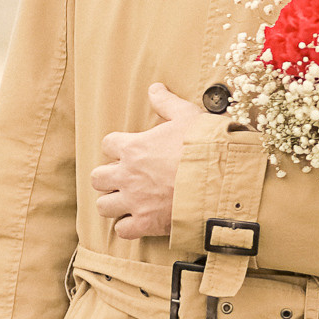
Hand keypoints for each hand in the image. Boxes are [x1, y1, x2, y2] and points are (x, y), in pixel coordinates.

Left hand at [91, 83, 214, 239]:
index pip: (107, 144)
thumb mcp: (187, 115)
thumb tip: (155, 88)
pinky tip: (140, 220)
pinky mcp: (147, 223)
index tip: (131, 150)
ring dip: (114, 203)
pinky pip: (122, 230)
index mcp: (134, 147)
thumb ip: (166, 103)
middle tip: (126, 178)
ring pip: (103, 206)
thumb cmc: (204, 146)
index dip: (118, 146)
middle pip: (97, 178)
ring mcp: (135, 201)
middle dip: (108, 178)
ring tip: (129, 200)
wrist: (221, 180)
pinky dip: (128, 227)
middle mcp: (128, 175)